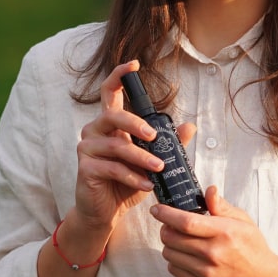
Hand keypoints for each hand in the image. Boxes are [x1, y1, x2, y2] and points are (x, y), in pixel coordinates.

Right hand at [74, 61, 196, 230]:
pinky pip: (113, 169)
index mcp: (110, 123)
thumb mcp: (150, 161)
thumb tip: (191, 126)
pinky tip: (147, 184)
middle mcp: (94, 130)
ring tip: (160, 168)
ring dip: (141, 158)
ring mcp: (87, 149)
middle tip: (155, 137)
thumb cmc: (126, 182)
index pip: (111, 92)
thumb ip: (169, 144)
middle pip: (113, 115)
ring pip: (117, 146)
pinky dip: (133, 177)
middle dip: (136, 124)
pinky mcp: (86, 169)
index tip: (134, 64)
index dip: (120, 75)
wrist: (105, 212)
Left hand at [150, 187, 277, 276]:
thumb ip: (222, 206)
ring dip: (169, 244)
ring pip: (170, 254)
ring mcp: (206, 272)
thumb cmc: (253, 247)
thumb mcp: (243, 221)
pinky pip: (175, 270)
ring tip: (180, 240)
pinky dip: (175, 260)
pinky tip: (186, 255)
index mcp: (223, 232)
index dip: (166, 214)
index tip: (157, 209)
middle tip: (169, 224)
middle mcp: (213, 253)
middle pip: (173, 238)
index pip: (186, 222)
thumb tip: (209, 190)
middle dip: (165, 228)